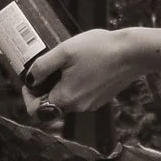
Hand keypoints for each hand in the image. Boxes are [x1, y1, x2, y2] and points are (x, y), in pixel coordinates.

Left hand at [21, 28, 143, 115]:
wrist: (132, 52)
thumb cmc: (99, 49)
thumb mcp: (64, 51)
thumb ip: (42, 67)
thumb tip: (30, 80)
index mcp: (65, 99)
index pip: (36, 110)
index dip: (28, 96)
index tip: (30, 80)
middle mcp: (78, 107)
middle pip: (51, 104)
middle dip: (46, 87)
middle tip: (48, 66)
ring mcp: (91, 104)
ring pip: (66, 99)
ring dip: (61, 84)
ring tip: (67, 63)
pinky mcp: (101, 99)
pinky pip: (81, 95)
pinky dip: (76, 84)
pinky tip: (83, 66)